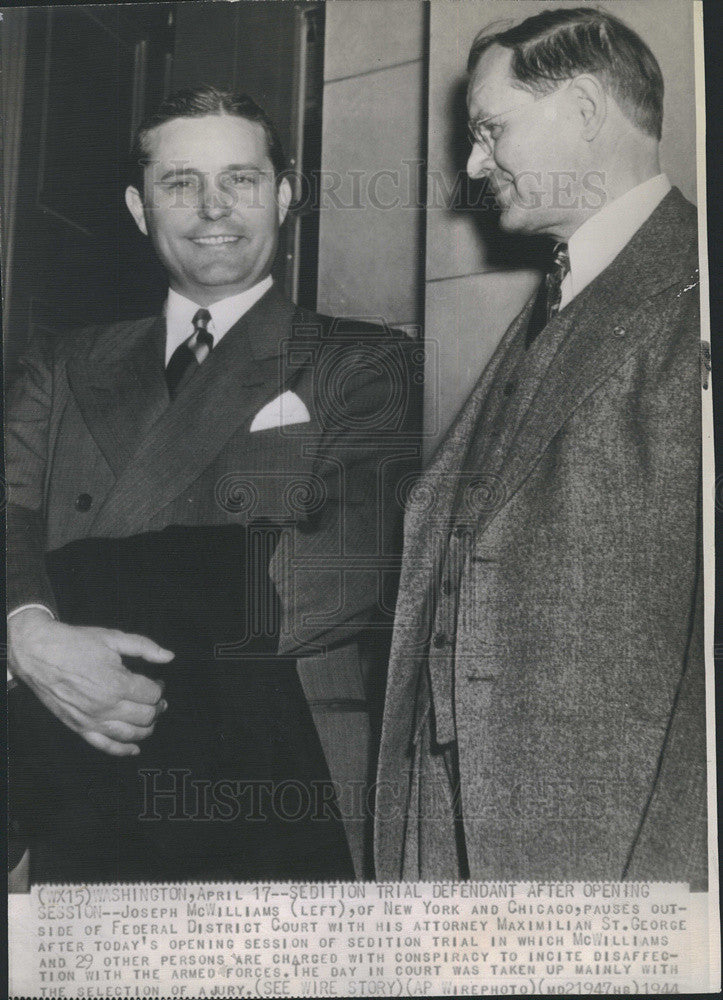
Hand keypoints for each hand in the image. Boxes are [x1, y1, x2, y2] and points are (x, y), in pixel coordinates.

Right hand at [8, 608, 173, 755]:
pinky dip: (123, 750)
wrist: (38, 654)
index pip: (152, 695)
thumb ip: (144, 647)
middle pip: (146, 716)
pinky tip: (134, 748)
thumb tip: (169, 656)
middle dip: (157, 708)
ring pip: (130, 734)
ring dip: (146, 728)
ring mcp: (92, 720)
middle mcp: (106, 706)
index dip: (160, 688)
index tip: (158, 682)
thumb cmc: (75, 643)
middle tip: (158, 700)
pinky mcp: (79, 727)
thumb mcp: (113, 638)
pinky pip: (105, 746)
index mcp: (117, 683)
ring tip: (149, 718)